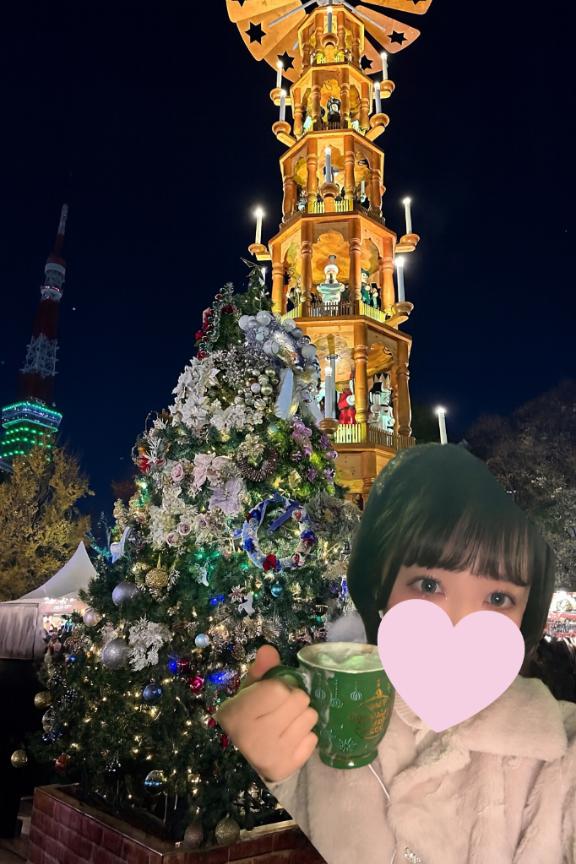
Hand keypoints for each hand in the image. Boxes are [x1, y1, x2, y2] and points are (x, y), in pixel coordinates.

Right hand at [215, 645, 318, 782]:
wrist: (237, 762)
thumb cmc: (243, 720)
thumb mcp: (246, 693)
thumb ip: (260, 671)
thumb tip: (269, 649)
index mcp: (241, 715)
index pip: (279, 688)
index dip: (279, 686)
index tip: (270, 693)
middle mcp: (257, 738)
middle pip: (300, 700)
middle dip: (293, 699)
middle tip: (280, 708)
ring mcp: (274, 756)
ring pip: (311, 717)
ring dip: (301, 716)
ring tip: (286, 722)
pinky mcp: (288, 768)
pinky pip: (313, 739)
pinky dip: (304, 736)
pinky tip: (290, 738)